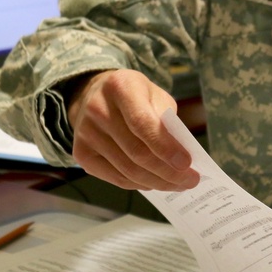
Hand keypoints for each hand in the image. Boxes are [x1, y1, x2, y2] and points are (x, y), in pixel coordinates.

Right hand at [66, 69, 197, 191]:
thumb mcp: (155, 96)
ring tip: (178, 185)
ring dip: (157, 182)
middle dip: (168, 171)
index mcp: (120, 86)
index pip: (143, 123)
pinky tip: (155, 182)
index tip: (187, 163)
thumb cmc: (135, 96)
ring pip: (127, 170)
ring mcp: (85, 133)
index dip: (166, 147)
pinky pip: (116, 178)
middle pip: (136, 152)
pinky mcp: (81, 153)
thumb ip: (167, 121)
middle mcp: (98, 109)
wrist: (96, 95)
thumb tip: (181, 159)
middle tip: (191, 180)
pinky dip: (139, 184)